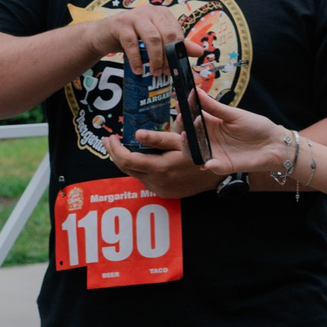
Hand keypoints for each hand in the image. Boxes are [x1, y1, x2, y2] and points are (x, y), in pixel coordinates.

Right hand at [93, 0, 183, 70]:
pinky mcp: (119, 24)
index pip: (177, 33)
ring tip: (155, 73)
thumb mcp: (154, 41)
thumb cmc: (132, 38)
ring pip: (152, 38)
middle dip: (168, 56)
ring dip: (155, 58)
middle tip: (166, 73)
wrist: (102, 35)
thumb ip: (176, 45)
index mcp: (163, 14)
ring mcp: (134, 16)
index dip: (178, 52)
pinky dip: (137, 59)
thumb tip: (200, 52)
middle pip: (167, 35)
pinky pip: (132, 43)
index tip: (176, 68)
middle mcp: (150, 11)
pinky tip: (138, 70)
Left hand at [103, 131, 226, 198]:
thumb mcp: (182, 141)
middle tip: (109, 141)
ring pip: (133, 174)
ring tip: (121, 147)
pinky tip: (139, 158)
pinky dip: (138, 168)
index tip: (110, 137)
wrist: (217, 175)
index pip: (126, 160)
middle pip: (125, 168)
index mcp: (160, 168)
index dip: (115, 149)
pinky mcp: (163, 192)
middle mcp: (157, 182)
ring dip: (125, 161)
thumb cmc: (202, 153)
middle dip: (114, 153)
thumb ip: (158, 138)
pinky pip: (144, 179)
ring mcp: (160, 189)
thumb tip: (136, 133)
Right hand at [163, 91, 290, 178]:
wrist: (275, 143)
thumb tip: (196, 91)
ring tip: (187, 136)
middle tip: (182, 119)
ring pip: (192, 153)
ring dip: (187, 146)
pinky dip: (209, 165)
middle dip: (181, 128)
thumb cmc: (256, 127)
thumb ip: (215, 107)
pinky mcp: (223, 165)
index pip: (189, 119)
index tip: (180, 104)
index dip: (183, 113)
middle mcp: (208, 139)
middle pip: (186, 137)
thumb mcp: (235, 115)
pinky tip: (208, 162)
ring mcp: (214, 153)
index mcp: (210, 124)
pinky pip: (212, 167)